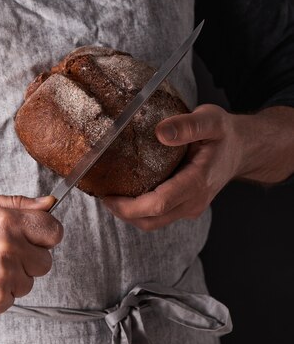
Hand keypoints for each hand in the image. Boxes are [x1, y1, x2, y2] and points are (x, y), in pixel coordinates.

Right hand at [0, 194, 61, 320]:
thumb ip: (19, 204)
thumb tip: (49, 204)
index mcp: (7, 222)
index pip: (54, 231)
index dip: (46, 235)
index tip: (37, 239)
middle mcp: (7, 248)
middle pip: (45, 261)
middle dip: (30, 260)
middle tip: (4, 255)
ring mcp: (2, 276)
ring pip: (29, 283)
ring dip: (14, 279)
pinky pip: (12, 299)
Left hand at [102, 104, 242, 230]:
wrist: (242, 149)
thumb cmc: (225, 134)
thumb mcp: (210, 120)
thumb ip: (187, 126)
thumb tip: (161, 132)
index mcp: (197, 182)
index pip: (158, 204)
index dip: (129, 206)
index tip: (107, 195)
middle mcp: (193, 201)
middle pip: (151, 220)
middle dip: (122, 213)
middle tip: (101, 194)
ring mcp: (190, 207)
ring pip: (153, 222)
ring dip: (129, 214)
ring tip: (110, 194)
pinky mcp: (186, 207)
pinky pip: (159, 216)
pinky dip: (139, 210)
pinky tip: (127, 192)